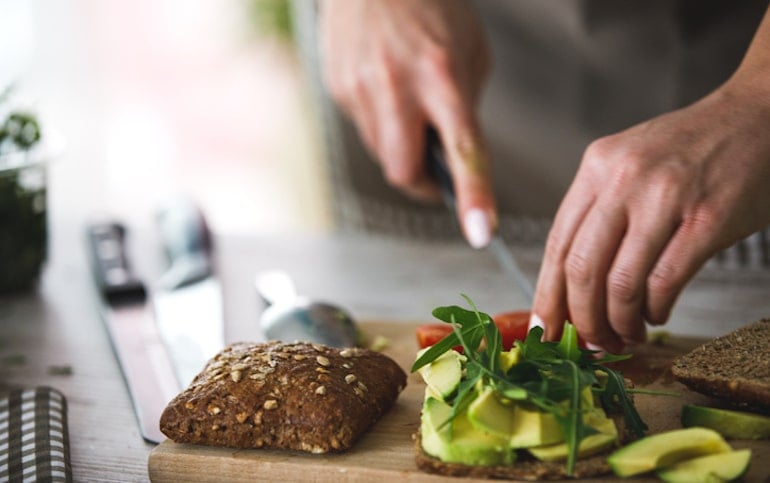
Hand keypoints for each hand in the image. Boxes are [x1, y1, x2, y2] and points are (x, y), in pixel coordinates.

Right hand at [320, 0, 496, 246]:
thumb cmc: (430, 6)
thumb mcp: (470, 50)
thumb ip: (465, 104)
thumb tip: (454, 153)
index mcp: (441, 73)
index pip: (461, 148)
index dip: (473, 195)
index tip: (480, 232)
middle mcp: (396, 85)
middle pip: (405, 172)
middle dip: (422, 182)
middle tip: (435, 169)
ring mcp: (360, 89)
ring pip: (383, 154)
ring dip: (401, 147)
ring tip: (407, 106)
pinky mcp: (338, 89)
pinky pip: (364, 129)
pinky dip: (381, 124)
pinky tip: (385, 89)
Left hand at [531, 75, 769, 351]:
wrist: (758, 116)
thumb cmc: (691, 149)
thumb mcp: (629, 165)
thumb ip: (599, 213)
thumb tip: (571, 287)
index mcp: (595, 167)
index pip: (557, 244)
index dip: (547, 296)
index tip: (543, 329)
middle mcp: (622, 179)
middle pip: (581, 269)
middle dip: (581, 319)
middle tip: (591, 343)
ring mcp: (664, 197)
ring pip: (620, 283)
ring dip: (619, 322)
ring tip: (626, 334)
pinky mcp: (707, 219)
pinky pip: (665, 281)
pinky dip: (655, 310)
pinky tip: (656, 314)